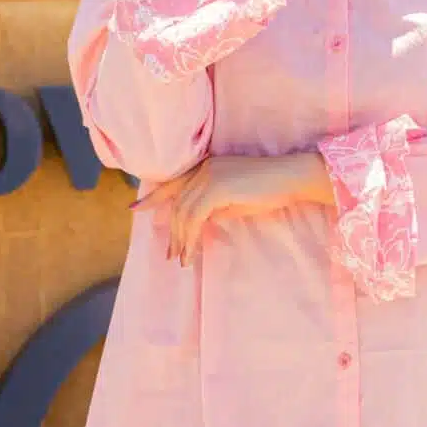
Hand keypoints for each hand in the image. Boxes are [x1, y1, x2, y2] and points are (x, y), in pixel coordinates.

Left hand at [133, 153, 332, 264]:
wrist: (291, 178)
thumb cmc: (270, 190)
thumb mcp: (235, 200)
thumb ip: (214, 207)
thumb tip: (199, 224)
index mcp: (206, 166)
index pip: (173, 182)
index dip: (153, 197)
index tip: (135, 209)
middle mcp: (204, 168)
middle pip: (177, 203)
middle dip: (172, 231)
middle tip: (171, 255)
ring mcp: (209, 175)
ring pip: (183, 212)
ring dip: (181, 239)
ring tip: (182, 260)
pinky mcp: (216, 188)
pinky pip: (194, 217)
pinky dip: (190, 237)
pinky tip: (192, 253)